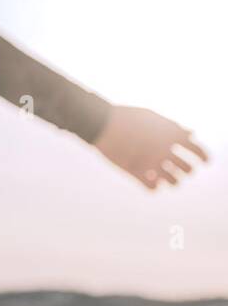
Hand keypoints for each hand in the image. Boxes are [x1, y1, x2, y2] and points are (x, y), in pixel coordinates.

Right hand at [93, 105, 208, 189]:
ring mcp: (149, 163)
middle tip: (182, 169)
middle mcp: (164, 150)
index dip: (204, 157)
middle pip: (187, 169)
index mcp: (171, 136)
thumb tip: (191, 133)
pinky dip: (154, 187)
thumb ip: (173, 126)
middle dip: (187, 170)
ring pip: (173, 182)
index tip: (205, 161)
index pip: (198, 151)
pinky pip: (152, 188)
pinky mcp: (134, 172)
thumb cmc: (126, 117)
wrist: (100, 122)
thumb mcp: (152, 117)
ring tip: (170, 179)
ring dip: (173, 181)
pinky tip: (152, 182)